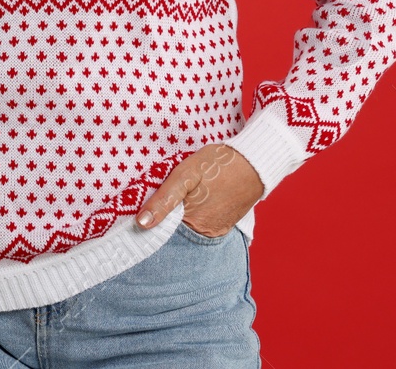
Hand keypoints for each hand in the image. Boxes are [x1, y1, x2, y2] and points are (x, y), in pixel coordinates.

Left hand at [135, 143, 264, 237]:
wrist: (254, 162)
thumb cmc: (218, 164)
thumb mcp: (184, 175)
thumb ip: (163, 200)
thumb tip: (142, 223)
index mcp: (192, 222)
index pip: (162, 230)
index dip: (152, 217)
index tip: (143, 208)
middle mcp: (205, 233)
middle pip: (175, 229)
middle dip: (167, 216)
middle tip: (169, 195)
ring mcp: (216, 231)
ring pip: (188, 227)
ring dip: (181, 215)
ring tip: (185, 195)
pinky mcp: (224, 226)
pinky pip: (202, 225)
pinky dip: (195, 215)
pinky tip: (196, 200)